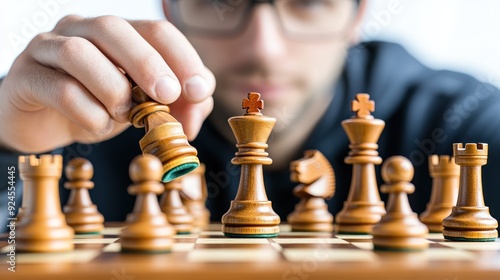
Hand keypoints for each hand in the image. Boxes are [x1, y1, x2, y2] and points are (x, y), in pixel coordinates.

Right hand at [0, 15, 214, 152]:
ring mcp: (48, 48)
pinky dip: (87, 112)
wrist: (45, 124)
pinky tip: (98, 125)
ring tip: (124, 115)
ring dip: (112, 89)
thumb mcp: (144, 105)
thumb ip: (178, 104)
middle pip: (115, 29)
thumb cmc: (100, 106)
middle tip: (167, 95)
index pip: (155, 30)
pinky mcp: (27, 76)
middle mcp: (82, 30)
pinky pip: (58, 88)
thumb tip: (196, 111)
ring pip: (79, 53)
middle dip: (148, 63)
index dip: (182, 57)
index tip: (198, 90)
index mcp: (119, 34)